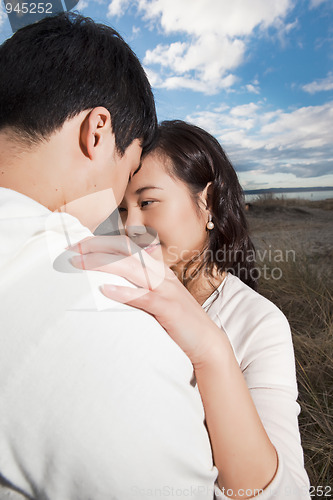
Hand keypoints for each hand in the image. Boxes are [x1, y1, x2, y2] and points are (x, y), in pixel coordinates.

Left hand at [69, 235, 223, 365]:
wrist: (206, 342)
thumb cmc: (179, 321)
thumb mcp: (159, 298)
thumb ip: (142, 286)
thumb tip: (116, 280)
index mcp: (158, 270)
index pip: (128, 247)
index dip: (103, 242)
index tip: (79, 245)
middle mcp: (161, 275)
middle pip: (126, 250)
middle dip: (97, 246)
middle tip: (72, 250)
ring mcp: (166, 290)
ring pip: (132, 268)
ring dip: (103, 263)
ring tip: (80, 263)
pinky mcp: (168, 308)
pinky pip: (144, 297)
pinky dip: (124, 292)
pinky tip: (104, 290)